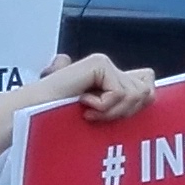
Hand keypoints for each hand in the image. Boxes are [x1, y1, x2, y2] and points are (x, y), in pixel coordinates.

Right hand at [12, 51, 158, 124]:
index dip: (140, 104)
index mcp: (112, 79)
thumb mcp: (103, 118)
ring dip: (113, 111)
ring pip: (137, 93)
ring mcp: (104, 64)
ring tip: (90, 111)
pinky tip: (83, 103)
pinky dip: (104, 106)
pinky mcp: (99, 64)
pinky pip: (120, 93)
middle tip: (99, 115)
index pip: (148, 83)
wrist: (34, 114)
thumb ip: (126, 105)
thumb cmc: (63, 121)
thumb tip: (150, 94)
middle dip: (127, 112)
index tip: (115, 117)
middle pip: (148, 90)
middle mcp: (111, 68)